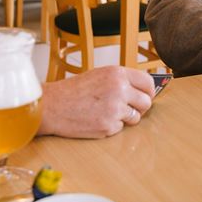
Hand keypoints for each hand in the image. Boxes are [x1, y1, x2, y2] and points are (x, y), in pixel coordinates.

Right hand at [38, 66, 153, 137]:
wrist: (53, 106)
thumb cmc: (74, 90)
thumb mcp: (100, 75)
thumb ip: (121, 80)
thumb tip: (142, 90)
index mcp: (117, 73)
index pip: (147, 82)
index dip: (149, 91)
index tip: (146, 96)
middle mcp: (119, 89)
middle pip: (146, 102)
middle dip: (140, 107)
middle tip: (130, 109)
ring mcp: (115, 108)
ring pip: (136, 117)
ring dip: (126, 118)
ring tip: (107, 113)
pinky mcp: (108, 125)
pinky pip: (120, 128)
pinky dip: (111, 126)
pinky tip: (97, 119)